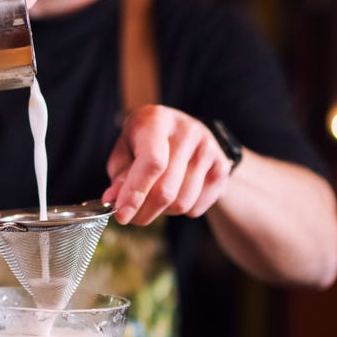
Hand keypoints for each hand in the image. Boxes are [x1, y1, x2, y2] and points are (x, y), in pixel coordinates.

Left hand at [103, 105, 235, 225]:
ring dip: (164, 212)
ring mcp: (208, 148)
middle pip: (166, 189)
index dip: (135, 193)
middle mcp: (187, 130)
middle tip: (132, 217)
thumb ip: (119, 176)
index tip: (122, 215)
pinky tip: (177, 193)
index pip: (152, 162)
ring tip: (156, 198)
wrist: (184, 134)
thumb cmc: (145, 144)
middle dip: (144, 211)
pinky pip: (198, 207)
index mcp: (157, 120)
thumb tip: (114, 200)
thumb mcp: (125, 152)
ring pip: (182, 203)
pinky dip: (182, 211)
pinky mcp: (222, 167)